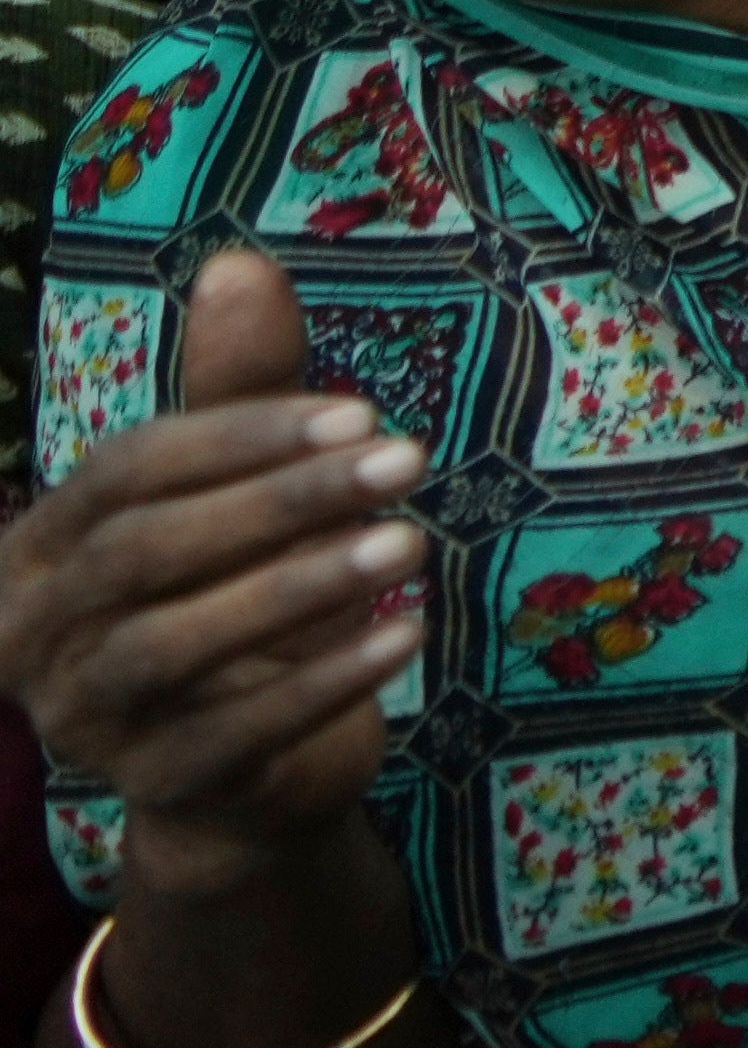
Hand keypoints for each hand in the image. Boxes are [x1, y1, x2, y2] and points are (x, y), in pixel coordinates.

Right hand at [0, 252, 427, 867]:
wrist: (243, 772)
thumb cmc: (235, 600)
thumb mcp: (240, 493)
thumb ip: (236, 390)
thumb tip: (241, 262)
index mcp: (37, 549)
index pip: (126, 474)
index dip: (240, 437)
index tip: (360, 410)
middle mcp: (36, 635)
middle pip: (146, 554)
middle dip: (280, 502)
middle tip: (402, 461)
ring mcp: (86, 719)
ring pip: (175, 645)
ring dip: (300, 588)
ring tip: (410, 542)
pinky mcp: (157, 785)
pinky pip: (236, 733)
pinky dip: (324, 682)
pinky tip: (409, 636)